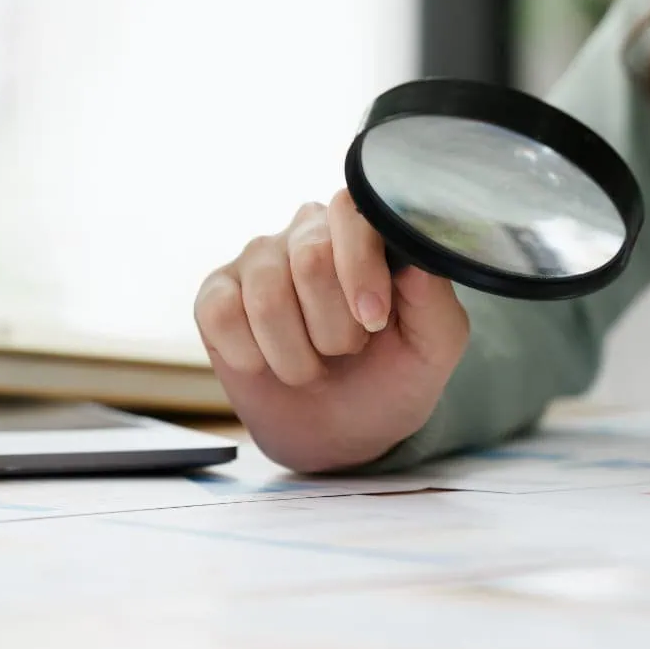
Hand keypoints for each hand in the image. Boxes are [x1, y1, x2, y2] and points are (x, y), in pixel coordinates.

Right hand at [193, 189, 469, 472]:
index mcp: (362, 231)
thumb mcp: (432, 346)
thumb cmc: (390, 377)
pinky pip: (220, 314)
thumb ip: (433, 297)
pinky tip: (266, 363)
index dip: (360, 269)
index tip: (373, 320)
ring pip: (266, 295)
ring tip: (311, 366)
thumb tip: (412, 257)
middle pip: (310, 258)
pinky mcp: (216, 295)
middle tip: (344, 350)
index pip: (351, 213)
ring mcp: (257, 261)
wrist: (342, 435)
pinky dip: (251, 356)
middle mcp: (307, 232)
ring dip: (295, 354)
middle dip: (334, 327)